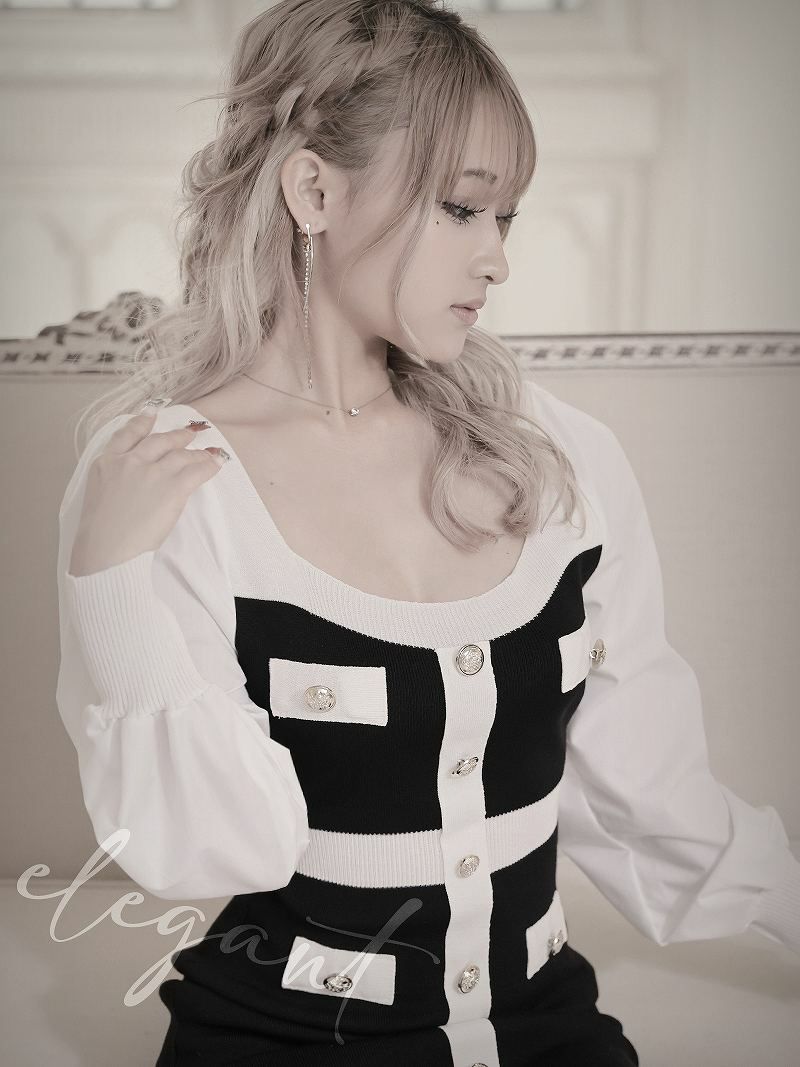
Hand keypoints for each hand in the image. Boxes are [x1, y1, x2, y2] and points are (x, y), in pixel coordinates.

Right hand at [68, 412, 227, 577]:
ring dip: (195, 453)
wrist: (108, 550)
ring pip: (180, 454)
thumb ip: (113, 479)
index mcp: (107, 463)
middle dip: (176, 436)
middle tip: (189, 433)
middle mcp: (130, 462)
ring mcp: (153, 472)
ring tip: (207, 453)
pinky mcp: (173, 487)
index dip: (141, 422)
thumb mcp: (97, 495)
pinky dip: (209, 466)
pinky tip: (216, 464)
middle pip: (159, 441)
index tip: (151, 414)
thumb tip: (130, 483)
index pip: (127, 434)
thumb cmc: (100, 532)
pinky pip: (197, 471)